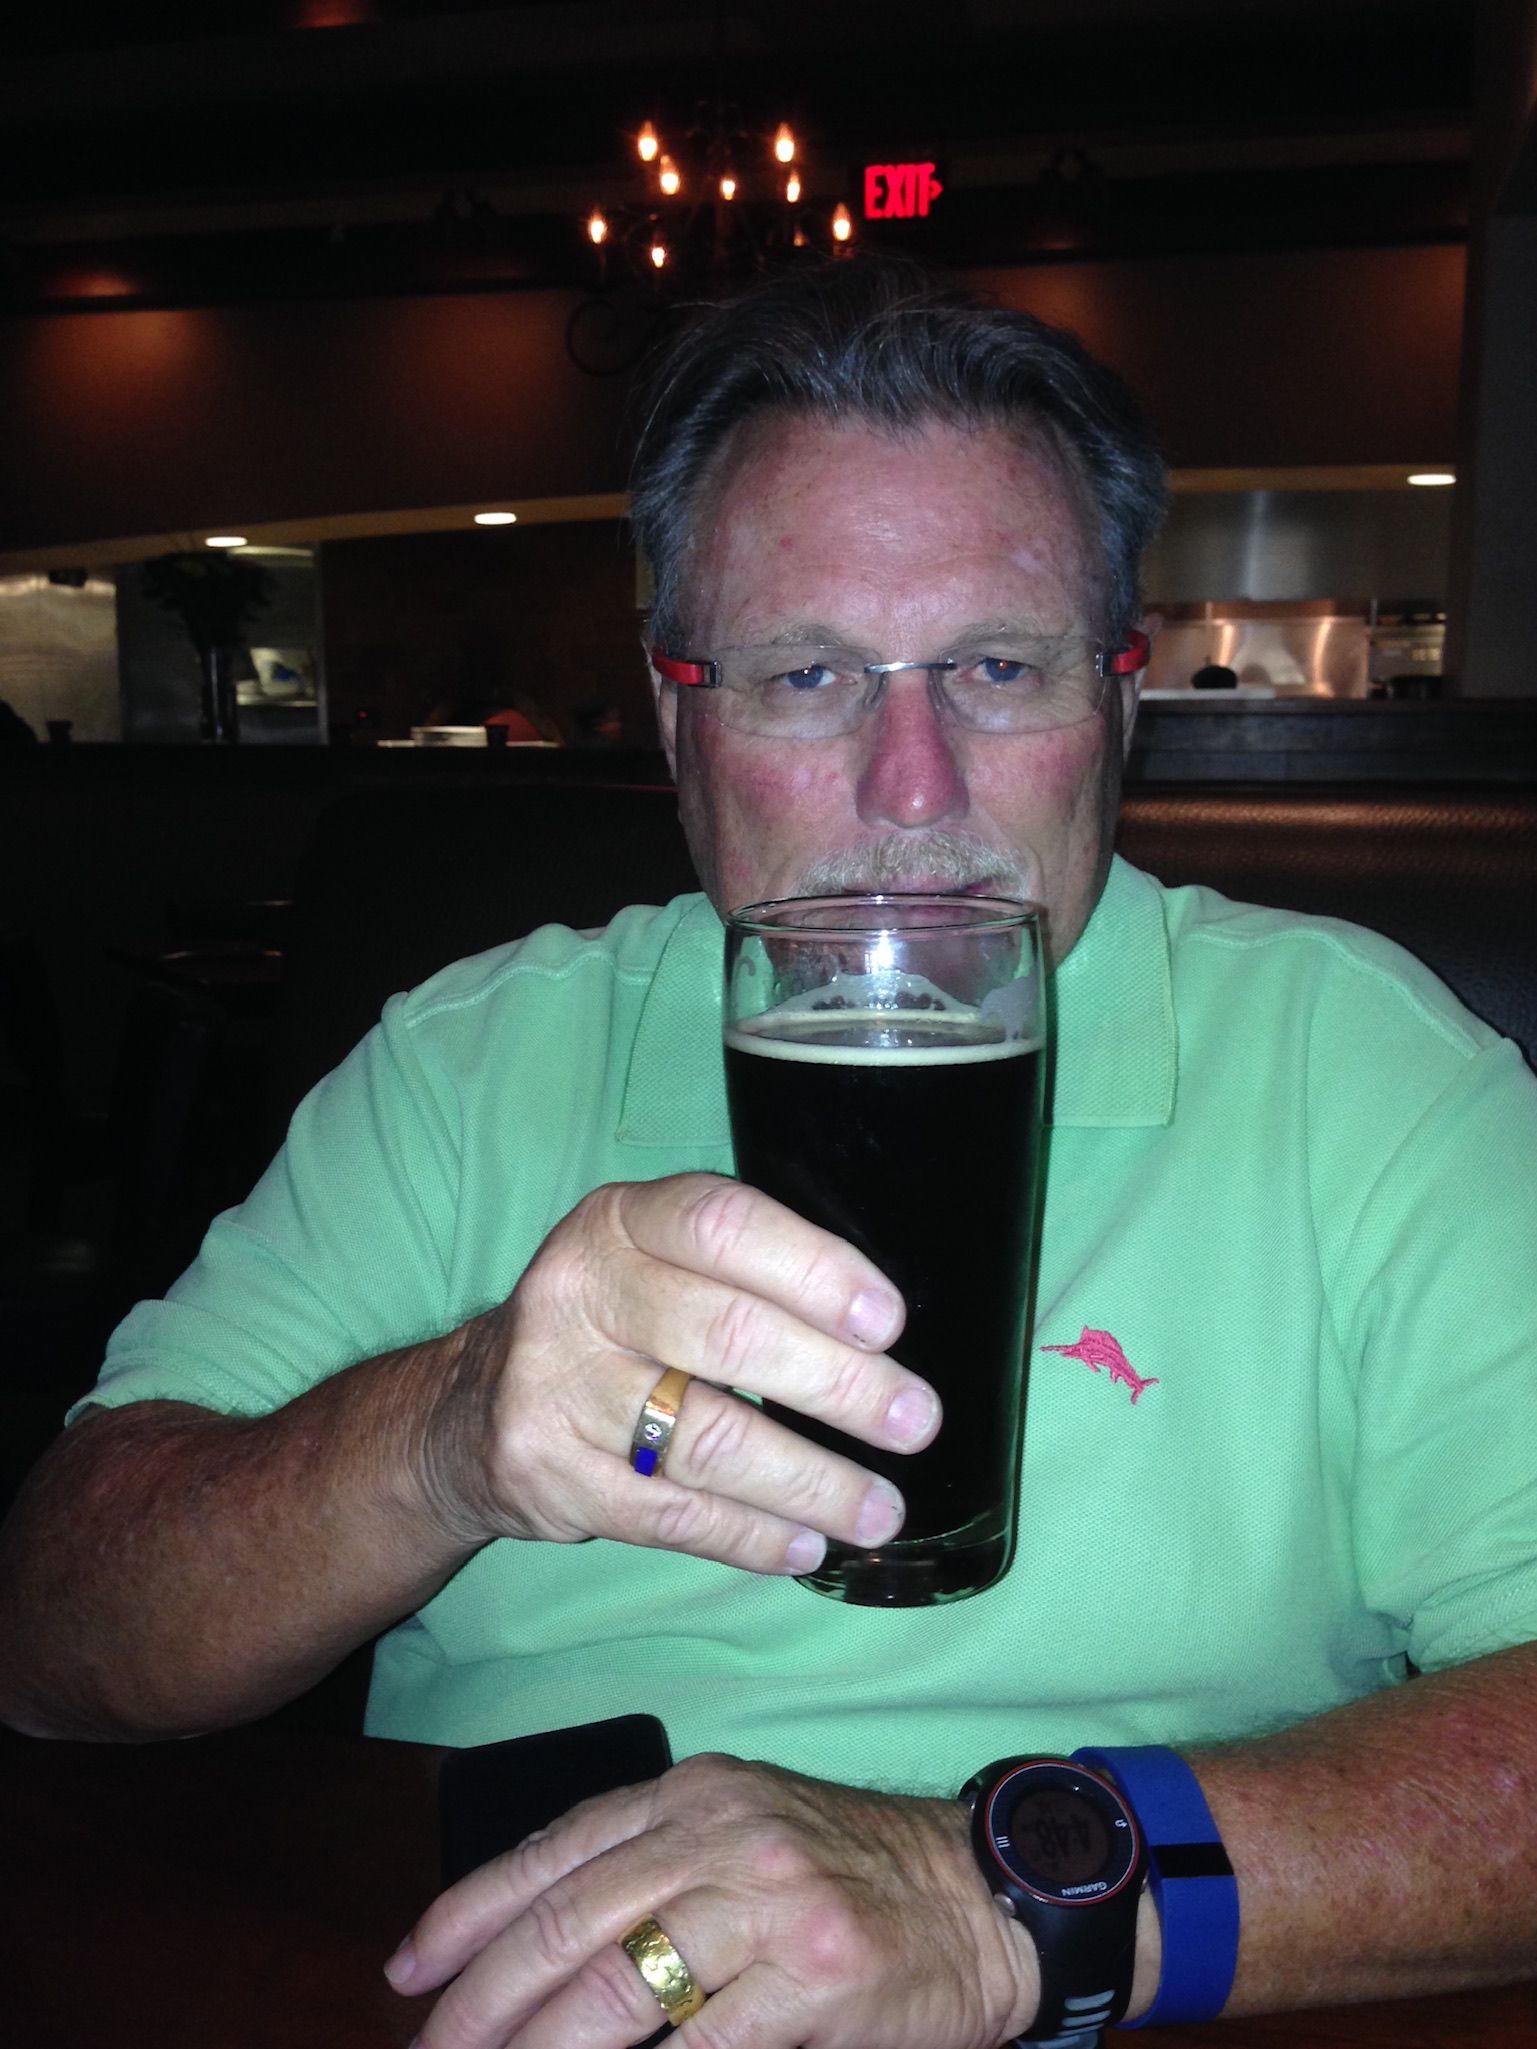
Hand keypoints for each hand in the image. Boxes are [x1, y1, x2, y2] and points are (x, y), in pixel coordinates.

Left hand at [386, 1753, 1038, 2048]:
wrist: (981, 1894)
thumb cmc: (851, 1872)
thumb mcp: (746, 1830)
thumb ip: (653, 1866)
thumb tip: (538, 1947)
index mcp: (696, 1794)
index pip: (556, 1850)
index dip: (470, 1912)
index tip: (410, 1968)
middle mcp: (723, 1835)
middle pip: (568, 1921)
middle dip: (481, 2000)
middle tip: (430, 2047)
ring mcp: (769, 1906)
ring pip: (617, 1987)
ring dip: (538, 2048)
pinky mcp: (812, 1981)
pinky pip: (699, 2048)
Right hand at [417, 1173, 940, 1577]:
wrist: (469, 1408)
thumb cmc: (609, 1323)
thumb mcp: (651, 1258)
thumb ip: (740, 1272)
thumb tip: (879, 1333)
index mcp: (619, 1221)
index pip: (723, 1225)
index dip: (814, 1271)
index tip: (889, 1323)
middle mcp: (578, 1292)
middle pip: (725, 1335)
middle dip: (836, 1384)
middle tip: (913, 1421)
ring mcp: (556, 1386)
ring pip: (704, 1439)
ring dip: (809, 1481)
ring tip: (882, 1510)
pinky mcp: (548, 1473)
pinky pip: (671, 1514)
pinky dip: (751, 1535)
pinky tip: (807, 1545)